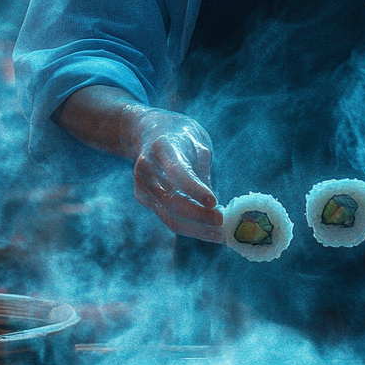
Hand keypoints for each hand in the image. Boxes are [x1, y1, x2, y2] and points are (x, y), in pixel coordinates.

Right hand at [126, 109, 223, 242]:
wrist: (149, 131)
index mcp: (163, 146)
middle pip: (173, 201)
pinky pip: (167, 218)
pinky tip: (207, 229)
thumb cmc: (182, 137)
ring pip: (170, 217)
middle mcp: (147, 167)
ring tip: (221, 233)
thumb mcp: (198, 144)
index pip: (178, 172)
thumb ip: (203, 172)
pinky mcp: (142, 197)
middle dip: (200, 217)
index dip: (195, 190)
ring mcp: (141, 185)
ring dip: (197, 229)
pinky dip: (189, 227)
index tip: (215, 202)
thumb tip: (213, 207)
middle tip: (223, 223)